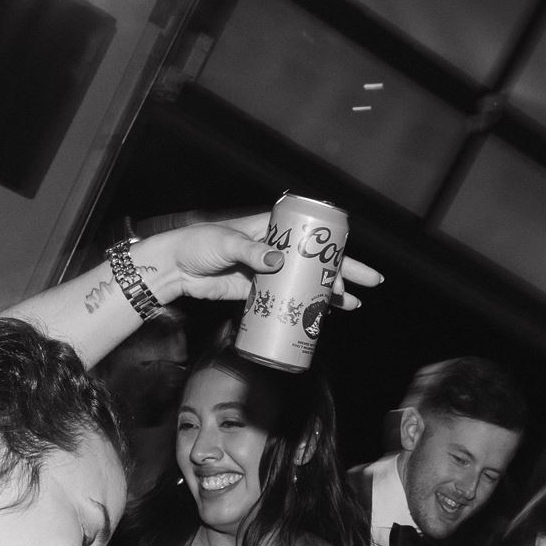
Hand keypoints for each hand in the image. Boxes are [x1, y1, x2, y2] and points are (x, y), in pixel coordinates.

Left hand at [133, 215, 381, 311]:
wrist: (174, 268)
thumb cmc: (198, 243)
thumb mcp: (226, 241)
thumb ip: (251, 251)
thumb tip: (278, 261)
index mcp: (272, 229)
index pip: (311, 236)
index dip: (335, 247)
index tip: (352, 258)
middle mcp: (275, 249)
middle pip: (317, 261)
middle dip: (346, 272)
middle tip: (371, 284)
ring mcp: (268, 273)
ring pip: (306, 283)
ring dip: (329, 294)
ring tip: (351, 305)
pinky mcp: (257, 293)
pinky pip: (286, 300)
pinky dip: (303, 308)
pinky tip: (321, 317)